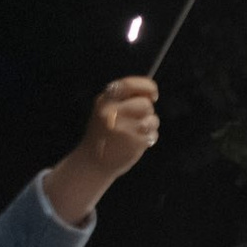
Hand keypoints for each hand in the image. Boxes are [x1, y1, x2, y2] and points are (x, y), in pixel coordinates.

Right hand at [43, 77, 161, 224]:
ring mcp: (124, 127)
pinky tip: (135, 143)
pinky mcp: (135, 141)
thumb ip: (124, 100)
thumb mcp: (105, 111)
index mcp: (104, 101)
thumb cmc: (103, 135)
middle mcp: (112, 112)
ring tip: (134, 133)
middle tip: (137, 121)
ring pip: (152, 119)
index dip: (146, 86)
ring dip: (149, 126)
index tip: (153, 94)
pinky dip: (149, 138)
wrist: (93, 162)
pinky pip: (153, 134)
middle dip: (147, 112)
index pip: (128, 84)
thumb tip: (151, 94)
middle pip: (146, 104)